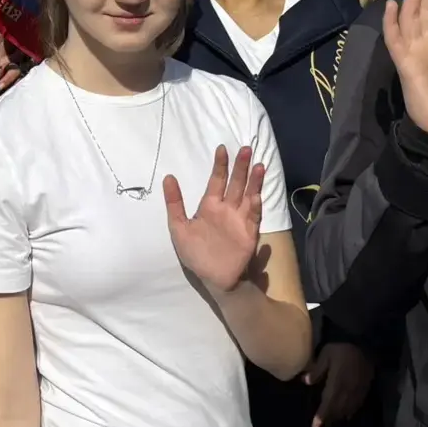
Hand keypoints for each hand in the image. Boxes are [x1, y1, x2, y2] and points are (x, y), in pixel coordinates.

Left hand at [164, 146, 262, 292]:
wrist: (214, 278)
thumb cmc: (196, 254)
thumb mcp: (179, 228)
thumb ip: (174, 203)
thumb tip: (168, 177)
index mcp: (210, 206)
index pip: (216, 180)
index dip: (220, 165)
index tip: (222, 149)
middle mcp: (227, 209)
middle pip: (235, 183)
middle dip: (240, 167)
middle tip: (245, 148)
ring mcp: (240, 220)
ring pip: (248, 195)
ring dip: (253, 181)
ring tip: (259, 165)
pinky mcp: (249, 233)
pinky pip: (253, 217)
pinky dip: (255, 207)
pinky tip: (255, 196)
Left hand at [303, 342, 373, 426]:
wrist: (364, 342)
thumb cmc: (341, 347)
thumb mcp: (325, 355)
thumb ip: (317, 370)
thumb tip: (305, 382)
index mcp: (337, 383)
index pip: (328, 403)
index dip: (321, 416)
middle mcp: (347, 390)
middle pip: (338, 409)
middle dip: (329, 419)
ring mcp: (357, 390)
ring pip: (348, 409)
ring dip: (339, 417)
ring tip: (332, 422)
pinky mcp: (365, 388)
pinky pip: (357, 404)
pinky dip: (351, 411)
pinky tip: (347, 414)